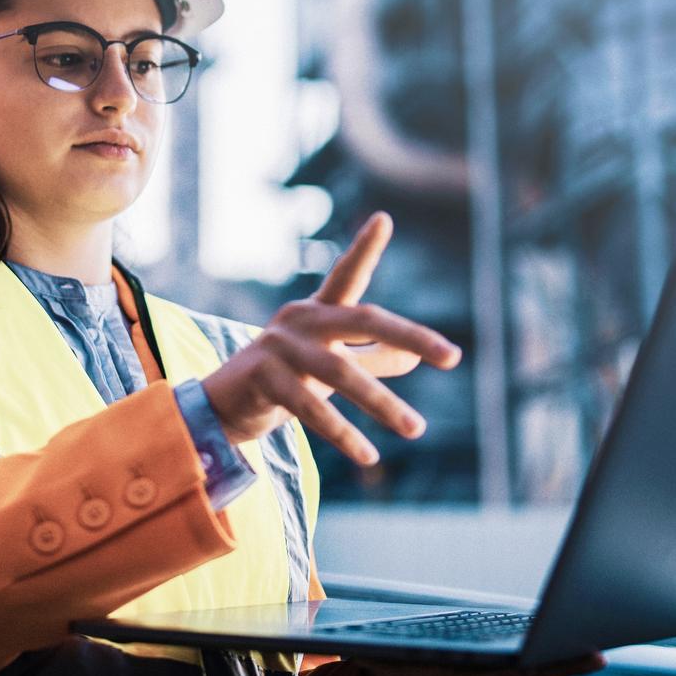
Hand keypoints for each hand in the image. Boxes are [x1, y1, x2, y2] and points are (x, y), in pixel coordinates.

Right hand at [200, 213, 461, 464]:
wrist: (223, 409)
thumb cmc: (284, 382)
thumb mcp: (331, 366)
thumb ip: (372, 358)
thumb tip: (415, 357)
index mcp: (317, 313)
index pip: (346, 275)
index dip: (364, 248)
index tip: (383, 219)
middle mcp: (300, 320)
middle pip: (364, 319)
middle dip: (411, 335)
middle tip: (452, 356)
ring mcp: (280, 346)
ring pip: (342, 372)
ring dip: (383, 404)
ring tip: (415, 429)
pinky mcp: (263, 377)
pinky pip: (311, 408)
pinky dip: (343, 434)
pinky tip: (369, 456)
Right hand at [357, 652, 605, 675]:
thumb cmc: (382, 668)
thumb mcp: (366, 657)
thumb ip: (355, 645)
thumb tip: (323, 622)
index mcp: (448, 674)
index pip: (488, 671)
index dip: (519, 665)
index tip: (539, 661)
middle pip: (524, 673)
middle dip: (556, 662)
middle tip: (595, 653)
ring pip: (538, 673)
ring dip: (567, 661)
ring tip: (603, 647)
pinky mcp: (504, 675)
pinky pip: (539, 669)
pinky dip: (564, 659)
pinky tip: (593, 650)